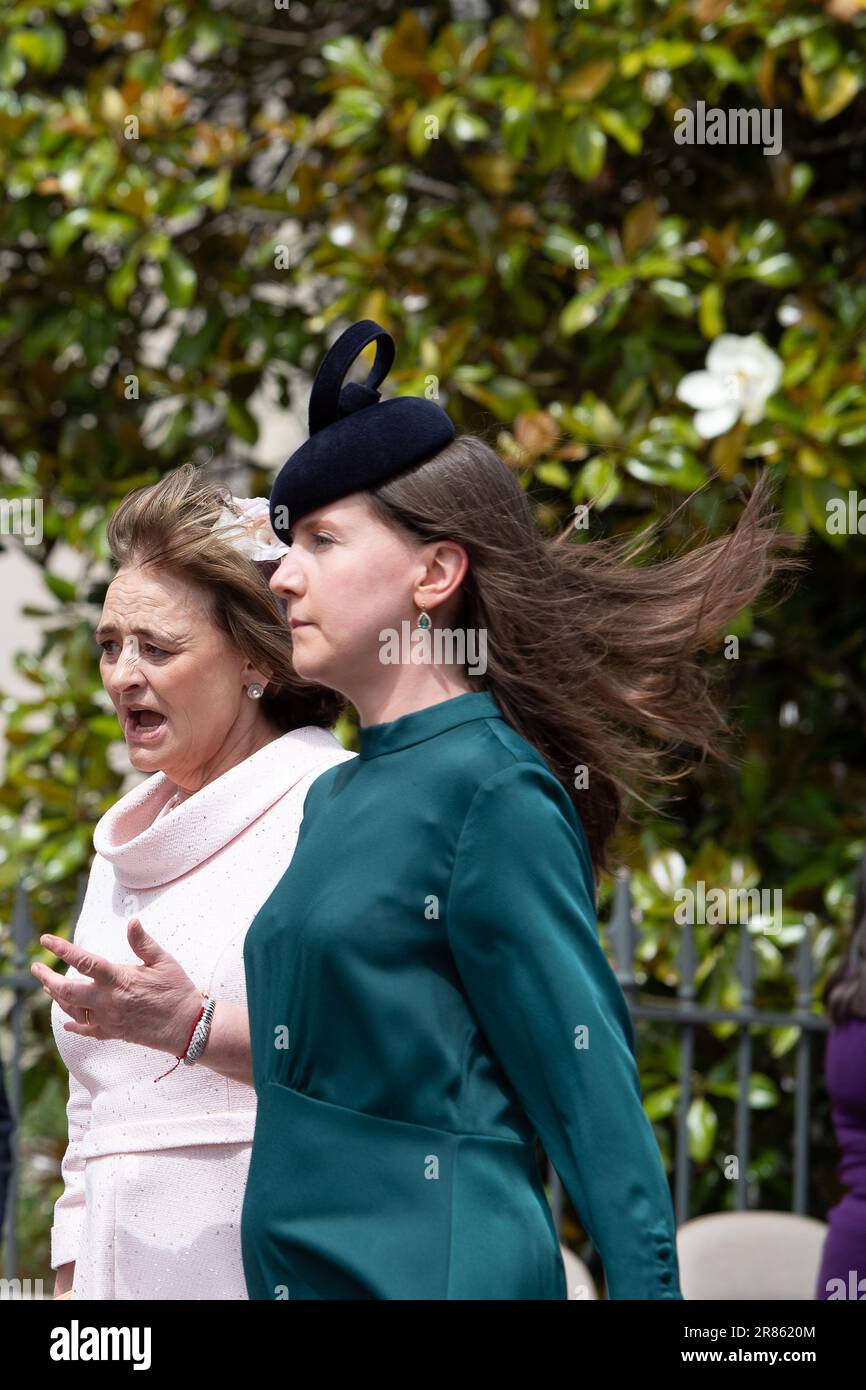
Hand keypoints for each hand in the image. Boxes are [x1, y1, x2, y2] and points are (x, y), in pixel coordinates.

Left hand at [32, 919, 203, 1057]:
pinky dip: (74, 1025)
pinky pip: (87, 1030)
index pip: (83, 961)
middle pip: (67, 990)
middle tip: (36, 968)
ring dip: (57, 997)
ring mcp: (109, 1018)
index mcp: (119, 979)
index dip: (62, 949)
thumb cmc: (178, 991)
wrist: (186, 1027)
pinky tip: (67, 1021)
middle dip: (47, 978)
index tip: (46, 940)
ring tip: (48, 986)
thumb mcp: (163, 961)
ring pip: (72, 1010)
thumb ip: (143, 943)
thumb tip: (132, 922)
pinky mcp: (114, 1032)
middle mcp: (108, 1000)